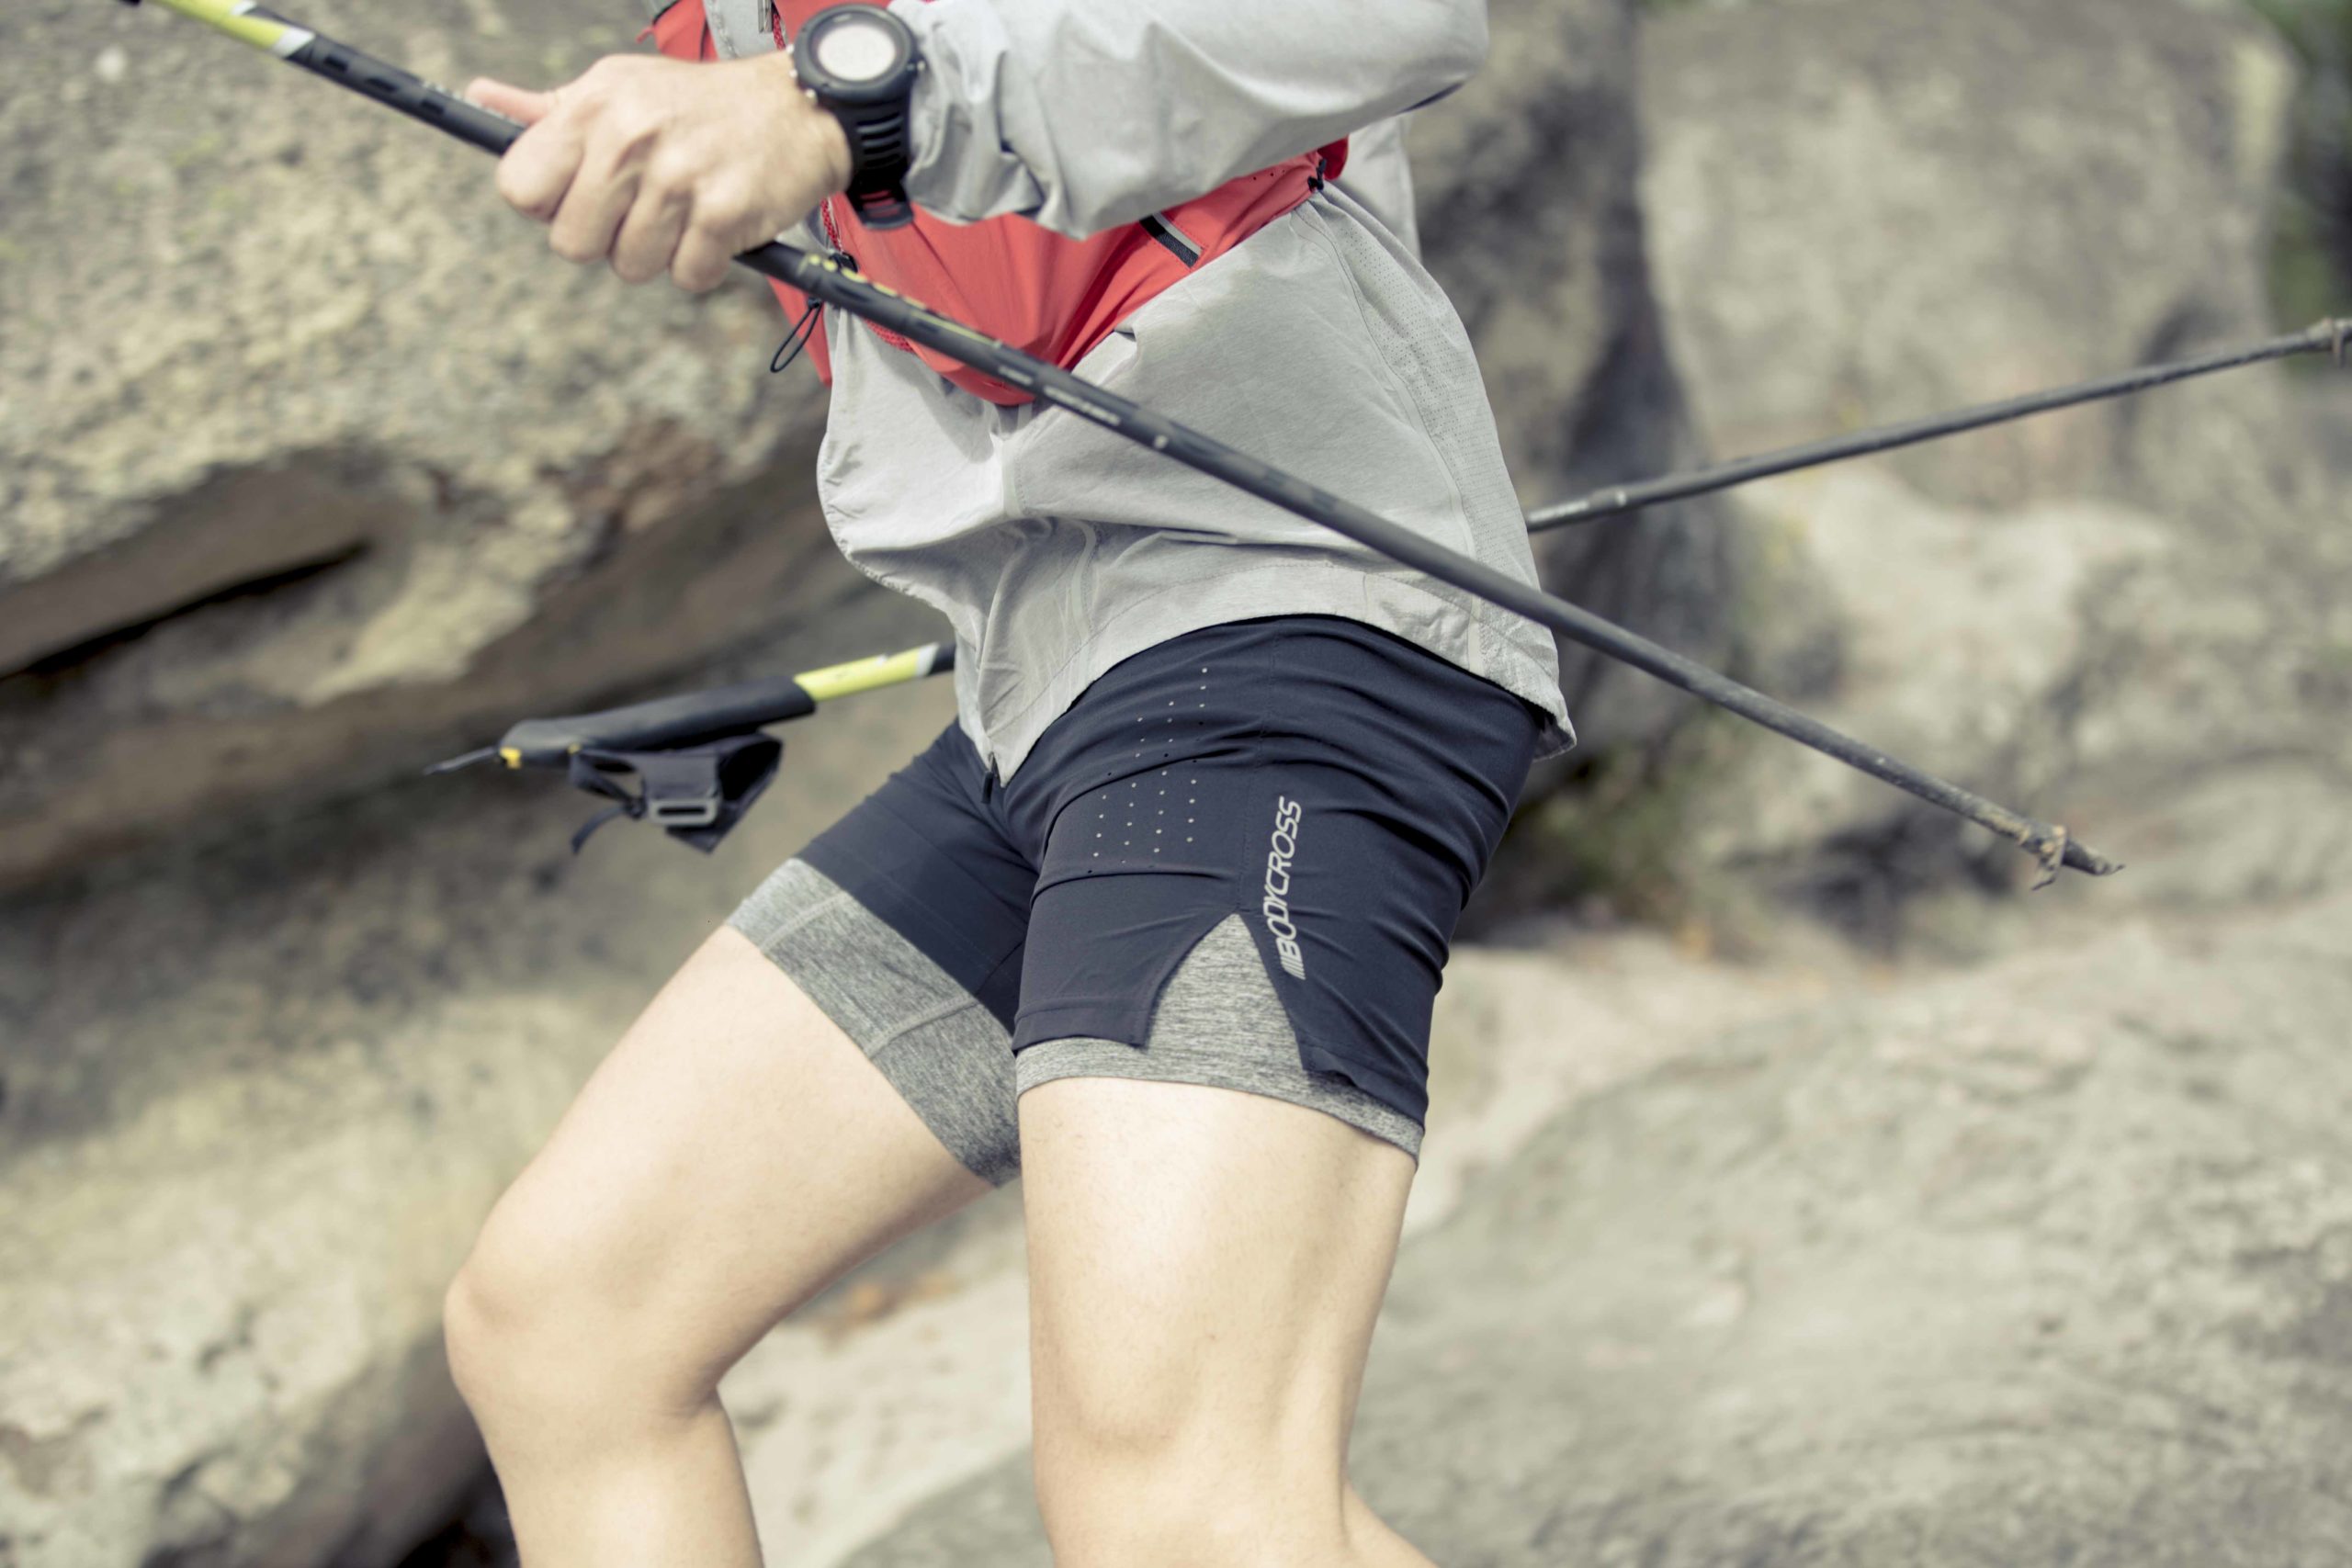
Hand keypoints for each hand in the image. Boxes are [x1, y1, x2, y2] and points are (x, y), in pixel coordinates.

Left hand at [467, 53, 852, 291]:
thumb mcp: (620, 88)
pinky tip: (717, 225)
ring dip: (660, 253)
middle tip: (642, 209)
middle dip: (605, 240)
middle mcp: (629, 137)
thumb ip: (552, 109)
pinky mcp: (722, 213)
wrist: (797, 108)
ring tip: (685, 211)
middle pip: (571, 244)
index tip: (580, 196)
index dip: (548, 206)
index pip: (520, 187)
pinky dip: (704, 264)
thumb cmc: (698, 105)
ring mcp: (677, 177)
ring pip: (630, 267)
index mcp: (593, 106)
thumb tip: (481, 96)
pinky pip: (687, 276)